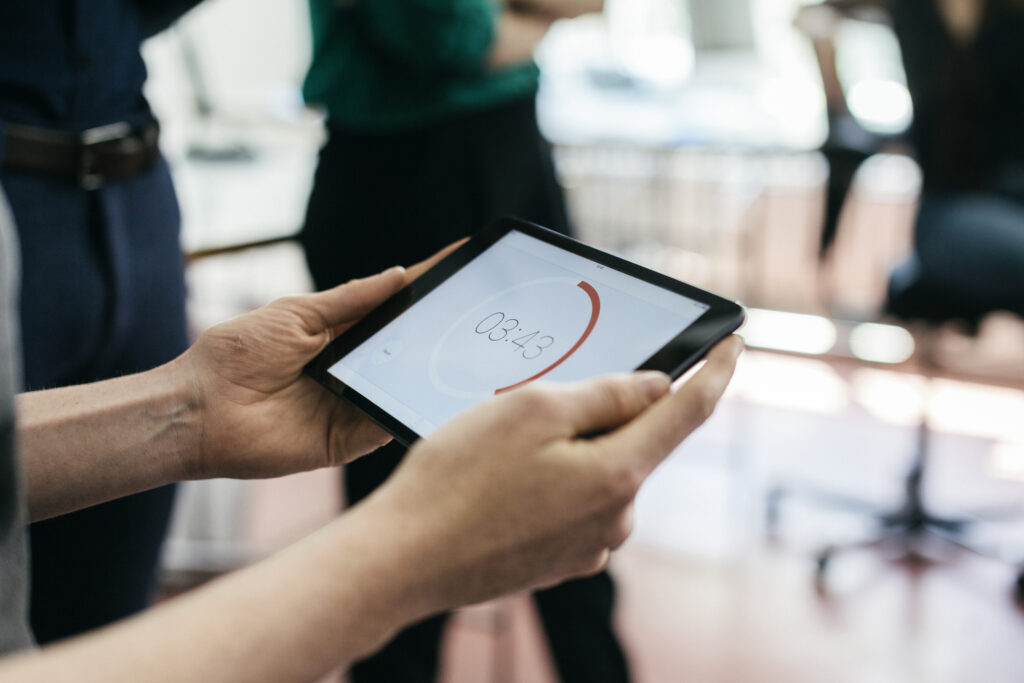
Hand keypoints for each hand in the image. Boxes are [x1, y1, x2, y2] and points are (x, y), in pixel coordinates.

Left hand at [176, 243, 462, 479]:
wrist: (200, 410)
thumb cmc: (237, 355)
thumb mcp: (298, 313)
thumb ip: (351, 299)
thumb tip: (400, 274)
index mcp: (340, 336)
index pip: (392, 311)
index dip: (425, 292)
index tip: (462, 267)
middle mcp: (353, 371)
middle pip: (406, 351)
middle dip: (439, 334)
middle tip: (475, 316)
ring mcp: (352, 406)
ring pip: (403, 388)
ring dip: (430, 373)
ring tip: (464, 352)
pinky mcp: (346, 441)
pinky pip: (386, 425)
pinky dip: (407, 411)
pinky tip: (430, 395)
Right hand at [364, 336, 742, 612]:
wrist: (404, 560)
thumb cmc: (458, 478)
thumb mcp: (532, 409)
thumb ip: (605, 394)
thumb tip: (656, 388)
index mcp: (617, 474)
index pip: (688, 412)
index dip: (716, 371)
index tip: (733, 344)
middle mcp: (615, 519)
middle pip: (632, 441)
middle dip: (603, 412)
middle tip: (538, 402)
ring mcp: (587, 546)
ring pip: (597, 472)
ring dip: (569, 449)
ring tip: (500, 452)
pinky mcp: (558, 561)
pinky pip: (572, 503)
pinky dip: (551, 481)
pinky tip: (500, 483)